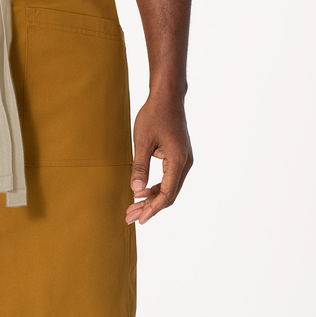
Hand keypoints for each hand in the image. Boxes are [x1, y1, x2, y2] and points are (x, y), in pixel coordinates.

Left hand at [127, 94, 192, 224]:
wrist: (167, 97)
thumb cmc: (154, 115)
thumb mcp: (142, 141)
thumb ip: (140, 167)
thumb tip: (136, 191)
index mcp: (178, 161)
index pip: (167, 193)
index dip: (152, 209)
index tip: (139, 219)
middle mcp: (185, 163)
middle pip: (169, 194)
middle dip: (150, 207)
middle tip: (130, 217)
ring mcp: (184, 160)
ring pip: (170, 188)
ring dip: (152, 199)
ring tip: (133, 207)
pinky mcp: (179, 156)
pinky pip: (169, 179)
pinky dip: (156, 188)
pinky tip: (142, 192)